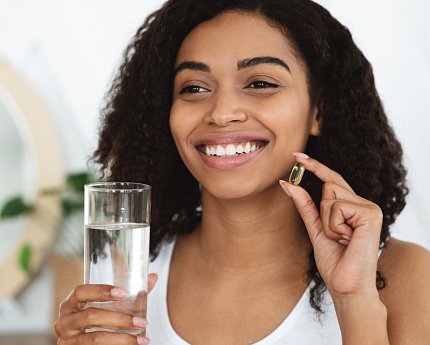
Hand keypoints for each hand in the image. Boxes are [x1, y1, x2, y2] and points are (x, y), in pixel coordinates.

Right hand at [54, 273, 156, 344]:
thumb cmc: (97, 322)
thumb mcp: (109, 307)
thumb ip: (130, 295)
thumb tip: (153, 277)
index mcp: (72, 304)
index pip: (81, 291)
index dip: (101, 290)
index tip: (123, 293)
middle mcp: (65, 321)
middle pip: (90, 316)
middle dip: (120, 319)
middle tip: (142, 321)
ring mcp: (67, 340)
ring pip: (94, 338)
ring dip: (122, 338)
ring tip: (142, 339)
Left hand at [280, 154, 382, 297]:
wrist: (346, 285)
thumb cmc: (334, 261)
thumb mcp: (315, 228)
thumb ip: (305, 205)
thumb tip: (288, 183)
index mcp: (353, 206)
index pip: (332, 180)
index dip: (315, 167)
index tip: (296, 156)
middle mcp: (364, 203)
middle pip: (328, 186)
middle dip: (322, 211)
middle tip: (336, 235)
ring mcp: (369, 207)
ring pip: (329, 195)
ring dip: (327, 221)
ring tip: (341, 239)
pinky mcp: (370, 214)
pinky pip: (336, 207)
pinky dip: (333, 225)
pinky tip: (347, 239)